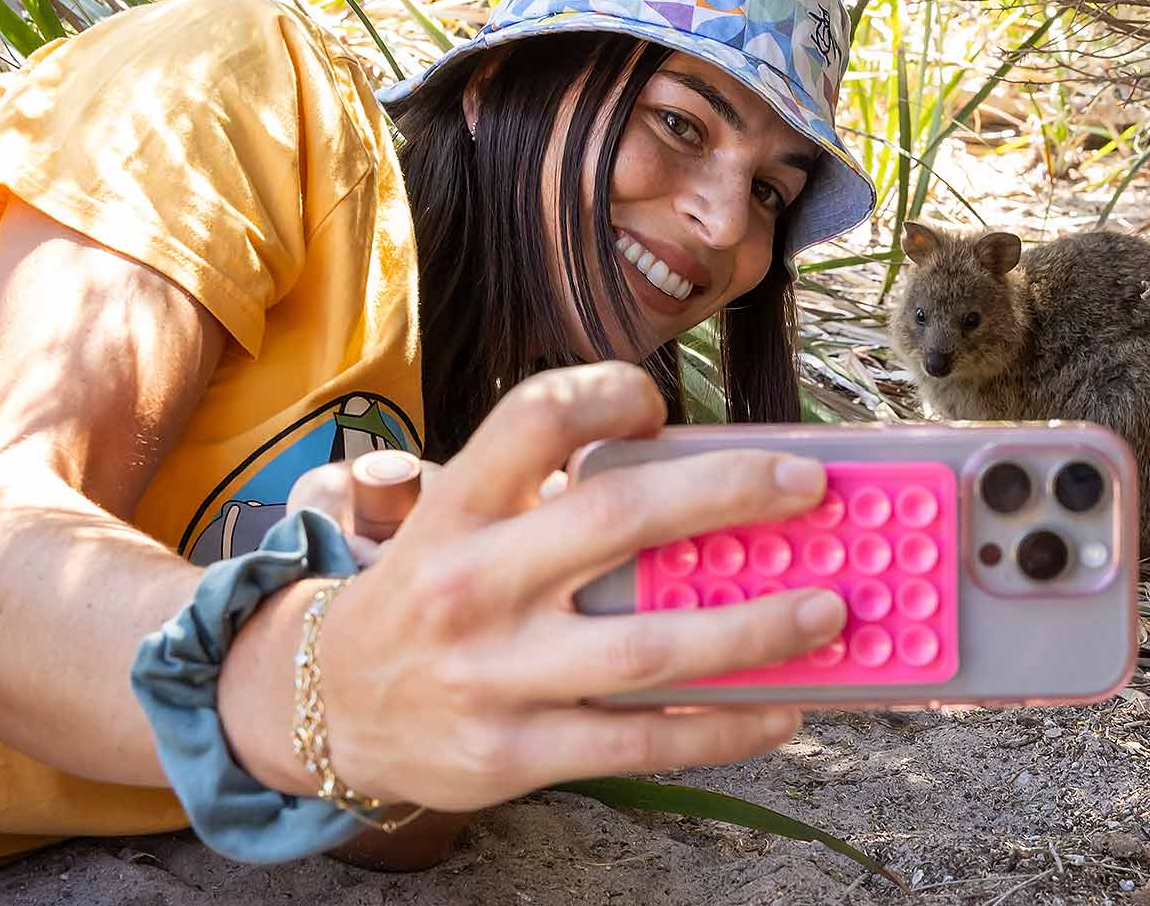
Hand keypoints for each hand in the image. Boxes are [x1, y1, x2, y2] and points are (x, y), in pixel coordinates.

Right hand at [306, 363, 845, 812]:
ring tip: (828, 609)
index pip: (535, 417)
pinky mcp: (514, 754)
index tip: (660, 406)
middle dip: (728, 493)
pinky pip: (641, 742)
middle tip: (808, 484)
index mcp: (457, 508)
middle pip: (616, 519)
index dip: (608, 395)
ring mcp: (494, 675)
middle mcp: (472, 583)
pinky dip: (723, 727)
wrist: (321, 709)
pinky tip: (783, 708)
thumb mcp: (455, 524)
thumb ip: (544, 496)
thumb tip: (699, 480)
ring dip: (754, 627)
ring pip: (648, 648)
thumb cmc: (425, 598)